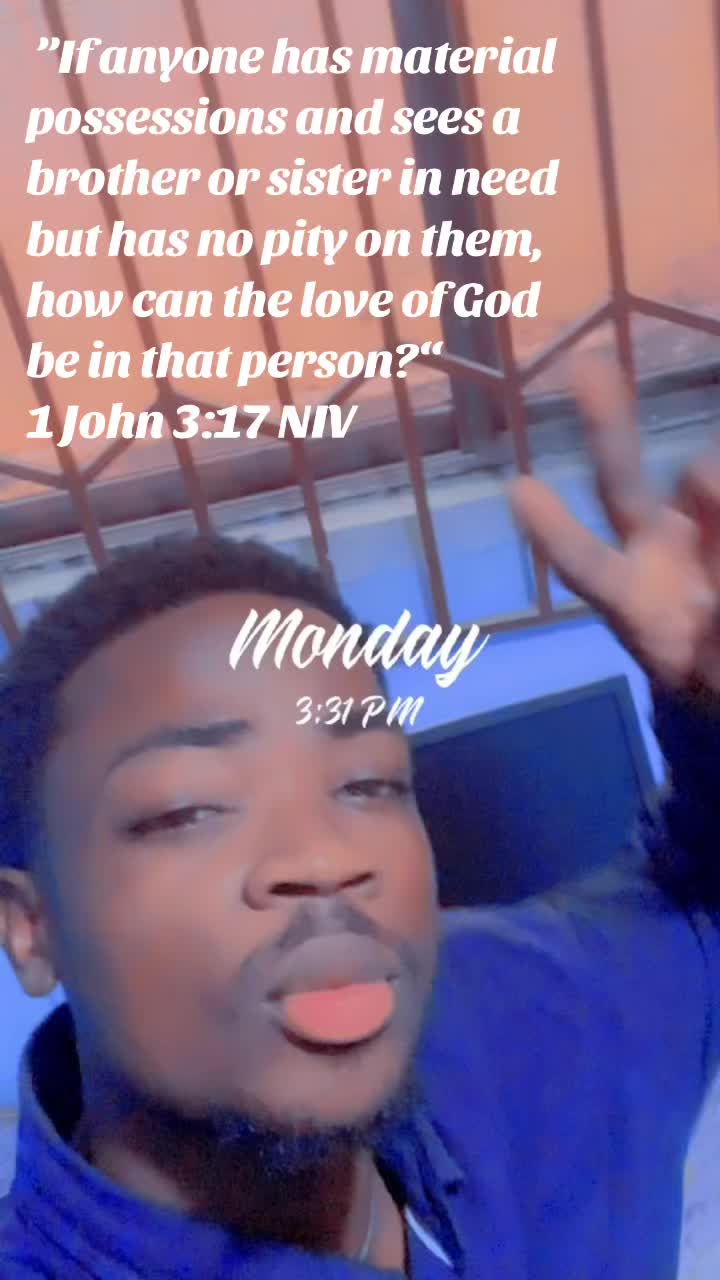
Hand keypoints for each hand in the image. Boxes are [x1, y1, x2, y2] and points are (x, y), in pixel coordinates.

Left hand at [508, 359, 719, 692]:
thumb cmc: (708, 669)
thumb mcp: (706, 671)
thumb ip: (714, 625)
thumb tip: (709, 494)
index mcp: (632, 602)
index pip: (589, 566)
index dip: (557, 533)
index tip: (519, 489)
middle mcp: (653, 552)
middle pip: (620, 483)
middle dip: (606, 426)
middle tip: (585, 368)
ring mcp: (693, 526)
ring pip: (702, 477)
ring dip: (710, 487)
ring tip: (712, 574)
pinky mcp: (711, 506)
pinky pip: (709, 483)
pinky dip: (713, 496)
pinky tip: (710, 526)